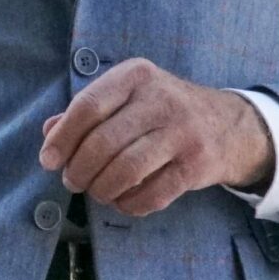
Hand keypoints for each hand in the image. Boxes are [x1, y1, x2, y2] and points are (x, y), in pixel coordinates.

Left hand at [38, 58, 273, 216]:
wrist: (229, 124)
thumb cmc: (162, 111)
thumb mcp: (127, 97)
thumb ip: (88, 112)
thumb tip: (49, 133)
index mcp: (136, 76)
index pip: (88, 106)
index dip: (63, 138)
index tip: (49, 161)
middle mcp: (161, 99)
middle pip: (104, 142)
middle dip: (80, 170)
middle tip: (73, 182)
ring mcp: (183, 132)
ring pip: (126, 170)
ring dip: (102, 189)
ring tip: (97, 192)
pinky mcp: (197, 165)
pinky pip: (153, 193)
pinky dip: (129, 204)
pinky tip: (123, 201)